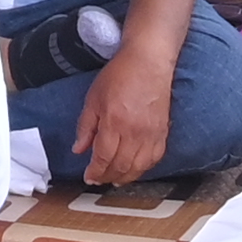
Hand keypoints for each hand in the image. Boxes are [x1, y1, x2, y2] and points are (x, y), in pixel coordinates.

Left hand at [74, 38, 175, 194]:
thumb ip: (85, 126)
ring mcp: (151, 134)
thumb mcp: (93, 98)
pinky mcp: (163, 133)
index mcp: (114, 122)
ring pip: (138, 167)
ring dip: (125, 177)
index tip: (88, 177)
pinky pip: (154, 159)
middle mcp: (134, 132)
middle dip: (107, 176)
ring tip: (114, 179)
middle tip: (98, 179)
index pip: (103, 157)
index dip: (95, 171)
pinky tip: (134, 169)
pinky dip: (143, 168)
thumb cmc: (119, 76)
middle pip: (121, 166)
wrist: (148, 62)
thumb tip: (78, 149)